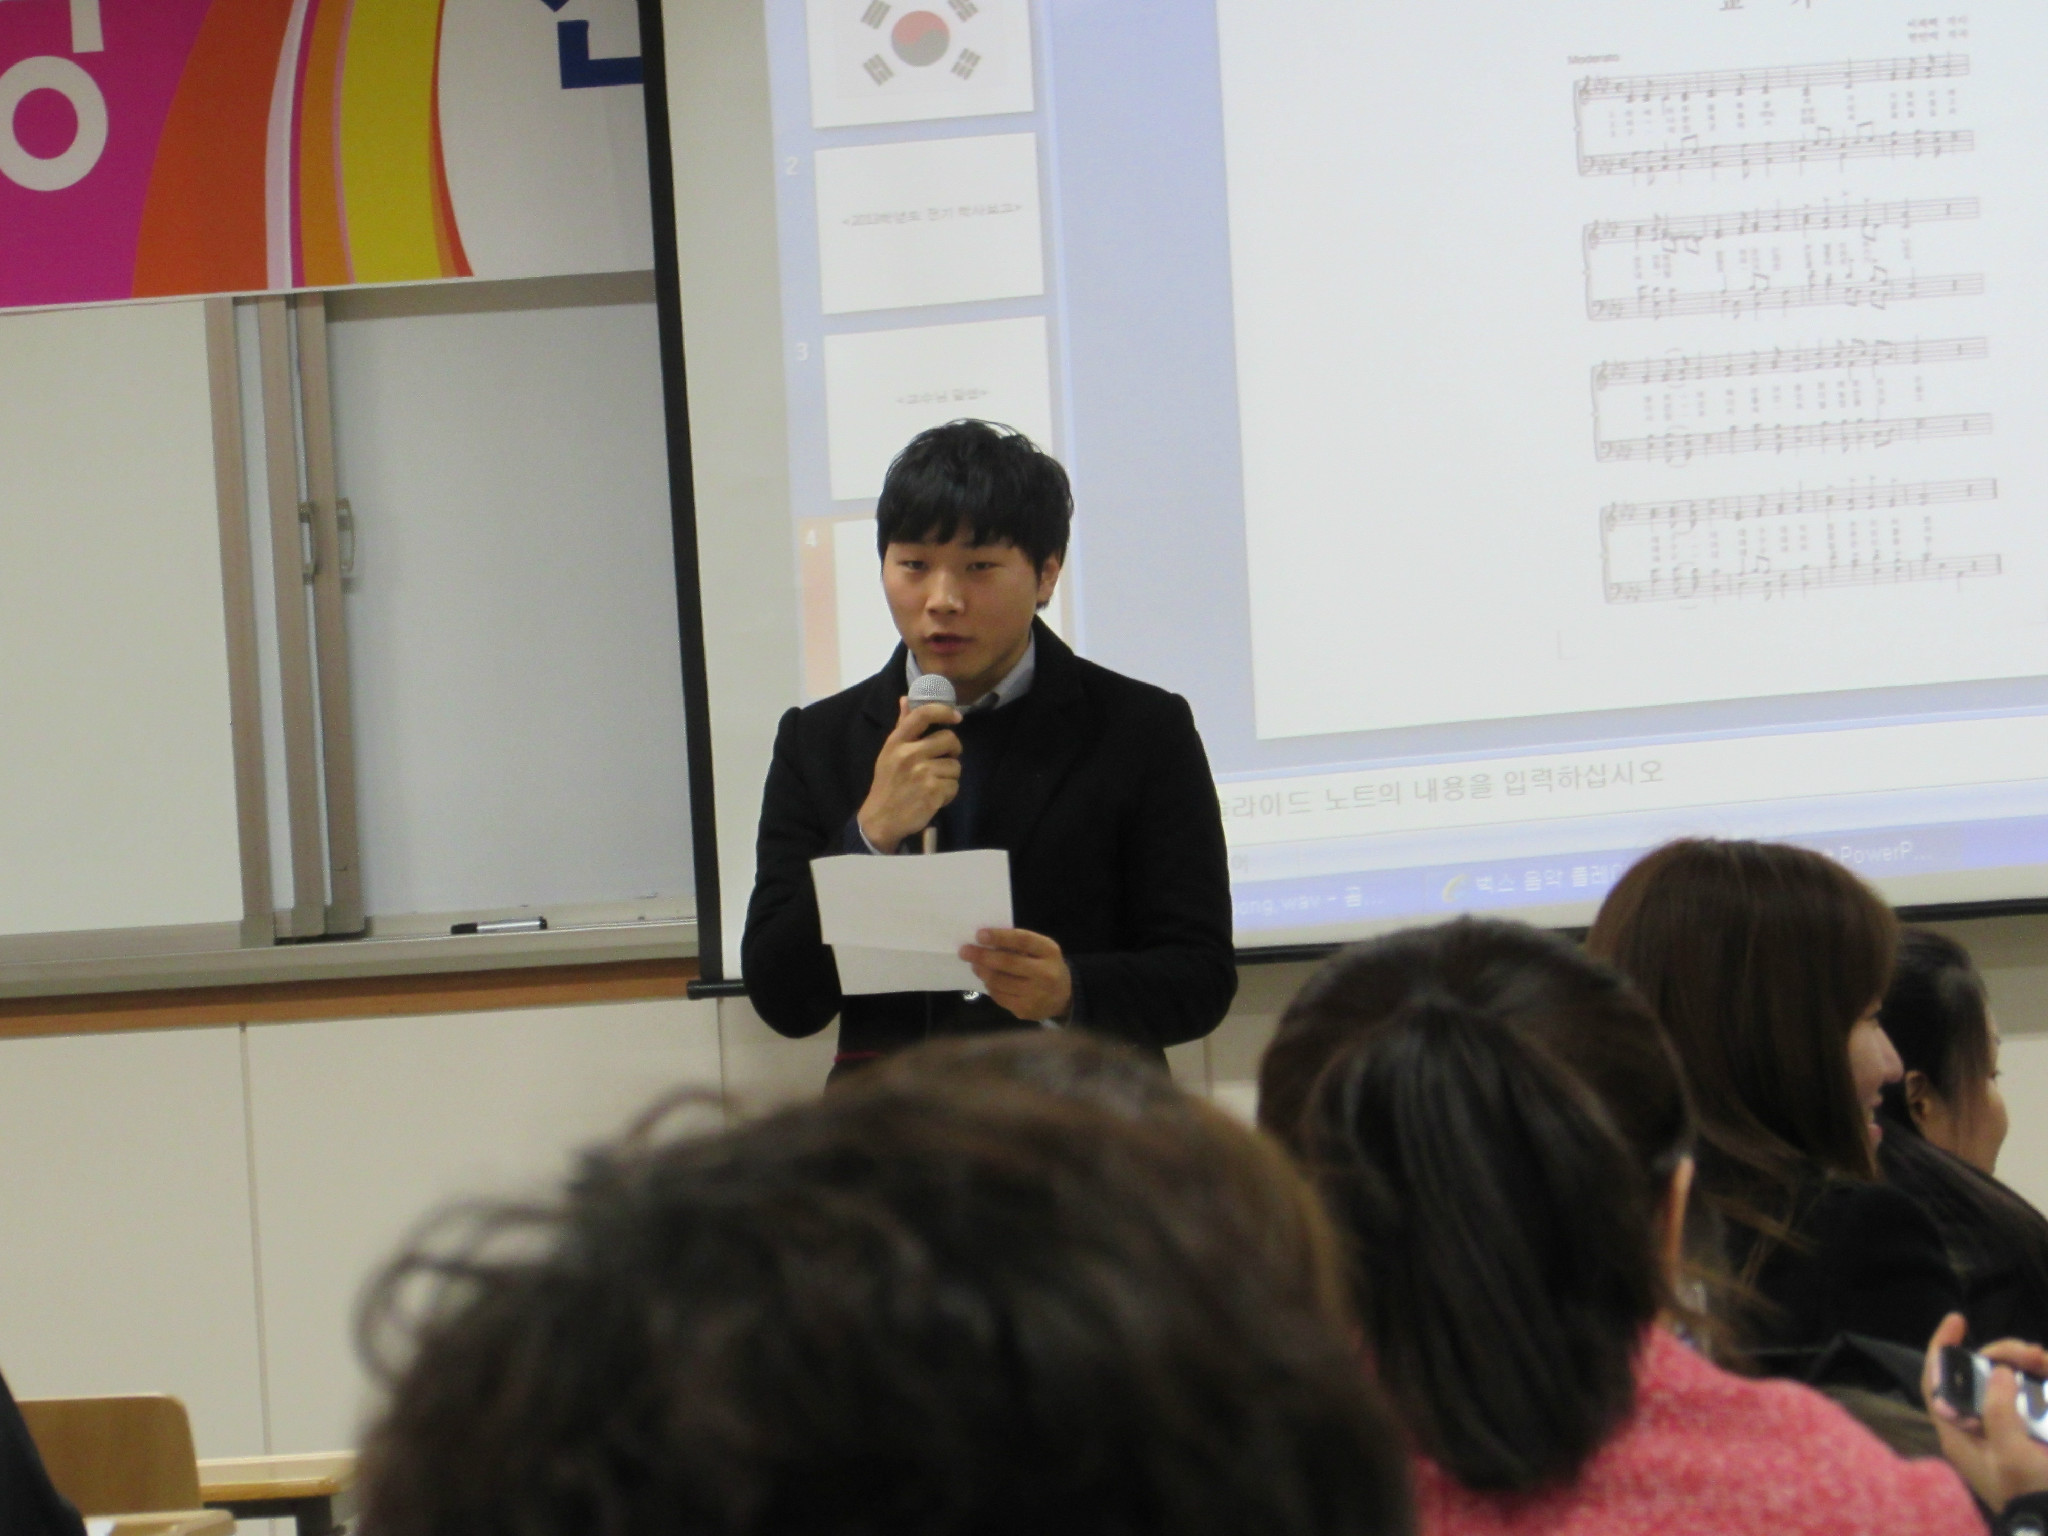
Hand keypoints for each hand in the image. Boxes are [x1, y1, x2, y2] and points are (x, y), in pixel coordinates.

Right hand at [857, 696, 962, 851]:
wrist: (880, 819)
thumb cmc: (888, 784)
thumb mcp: (889, 753)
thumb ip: (902, 726)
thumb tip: (906, 698)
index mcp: (897, 742)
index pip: (922, 715)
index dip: (944, 711)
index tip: (956, 716)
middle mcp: (909, 754)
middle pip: (949, 739)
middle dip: (953, 751)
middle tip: (945, 760)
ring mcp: (921, 773)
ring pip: (955, 766)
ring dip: (949, 776)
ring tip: (934, 784)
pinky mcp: (932, 792)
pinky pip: (954, 786)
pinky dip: (948, 794)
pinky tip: (934, 798)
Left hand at [959, 928, 1072, 1021]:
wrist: (1064, 997)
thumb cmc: (1047, 966)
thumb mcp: (1041, 950)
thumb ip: (1020, 945)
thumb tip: (987, 942)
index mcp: (1049, 952)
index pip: (1023, 941)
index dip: (1000, 937)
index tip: (979, 934)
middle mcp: (1045, 974)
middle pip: (1008, 963)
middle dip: (982, 956)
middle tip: (965, 951)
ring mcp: (1035, 995)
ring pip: (1000, 982)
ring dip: (983, 972)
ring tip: (975, 965)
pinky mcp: (1025, 1010)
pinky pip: (1000, 996)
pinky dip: (990, 986)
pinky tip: (988, 980)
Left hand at [1925, 1312, 2047, 1509]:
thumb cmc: (2030, 1494)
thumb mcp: (2011, 1455)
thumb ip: (1999, 1410)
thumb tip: (1998, 1370)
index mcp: (1959, 1433)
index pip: (1937, 1381)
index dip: (1942, 1348)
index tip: (1958, 1320)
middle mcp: (1978, 1427)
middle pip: (1979, 1375)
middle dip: (2001, 1354)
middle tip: (2030, 1353)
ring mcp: (2007, 1429)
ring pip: (2008, 1382)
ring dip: (2025, 1365)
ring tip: (2043, 1360)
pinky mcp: (2032, 1433)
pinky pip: (2033, 1397)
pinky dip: (2041, 1382)